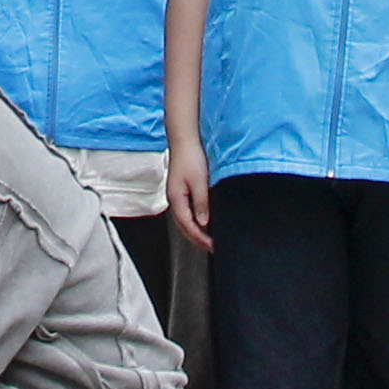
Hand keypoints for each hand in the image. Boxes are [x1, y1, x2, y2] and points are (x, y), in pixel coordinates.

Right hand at [165, 136, 211, 252]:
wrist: (185, 139)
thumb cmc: (191, 157)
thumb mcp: (199, 181)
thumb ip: (201, 203)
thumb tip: (203, 223)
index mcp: (176, 199)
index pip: (188, 227)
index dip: (201, 239)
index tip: (213, 246)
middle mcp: (174, 199)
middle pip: (184, 227)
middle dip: (197, 240)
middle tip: (213, 248)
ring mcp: (176, 195)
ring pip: (184, 221)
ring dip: (195, 232)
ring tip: (208, 239)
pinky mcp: (180, 190)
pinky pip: (186, 212)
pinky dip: (194, 222)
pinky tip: (203, 222)